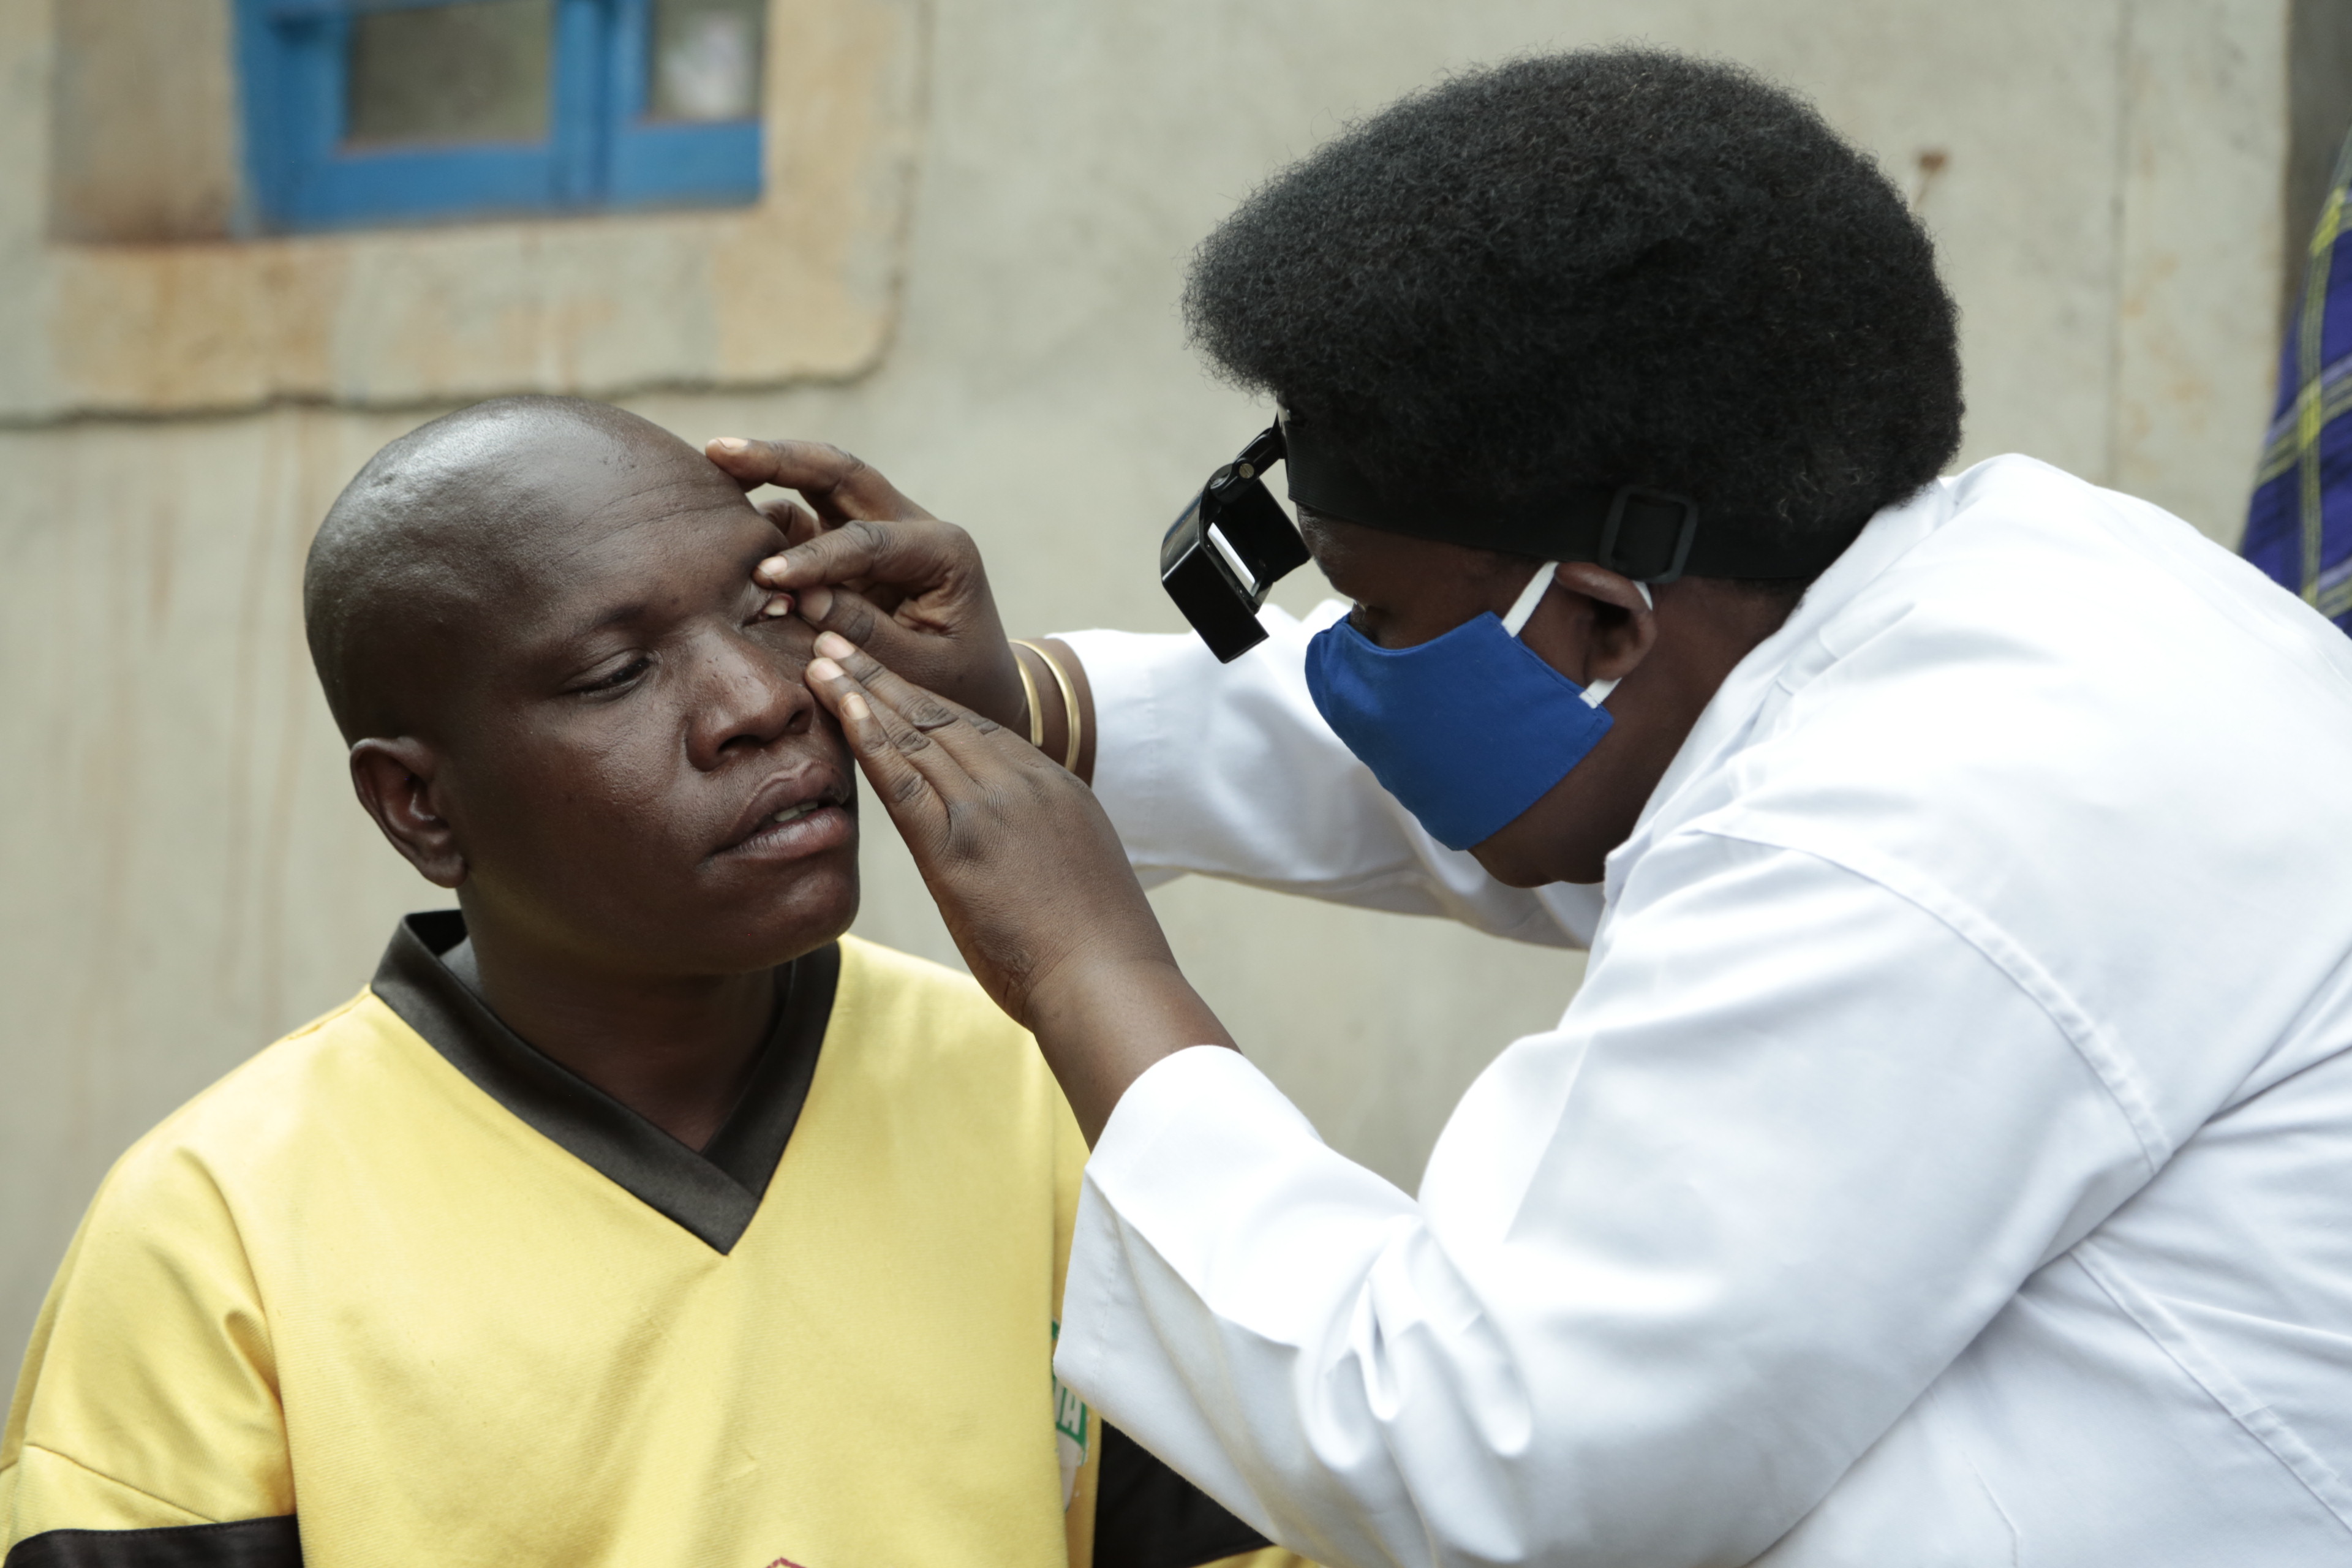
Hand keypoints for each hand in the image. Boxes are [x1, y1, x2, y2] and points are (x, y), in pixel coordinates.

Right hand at [704, 437, 1028, 729]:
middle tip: (718, 449)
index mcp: (942, 550)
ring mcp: (878, 529)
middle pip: (839, 472)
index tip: (768, 578)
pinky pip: (804, 523)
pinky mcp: (852, 545)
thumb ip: (865, 634)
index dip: (815, 558)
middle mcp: (911, 525)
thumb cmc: (958, 681)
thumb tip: (801, 597)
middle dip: (779, 458)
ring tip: (711, 472)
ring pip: (818, 484)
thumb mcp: (921, 670)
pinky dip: (769, 524)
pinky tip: (730, 525)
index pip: (868, 540)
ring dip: (767, 477)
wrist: (983, 685)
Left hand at [801, 632, 1233, 1141]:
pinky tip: (837, 706)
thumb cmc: (1101, 954)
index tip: (889, 675)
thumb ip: (1044, 854)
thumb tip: (1020, 868)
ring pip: (916, 733)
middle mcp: (1023, 783)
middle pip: (941, 714)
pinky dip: (867, 735)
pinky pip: (902, 778)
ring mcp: (990, 809)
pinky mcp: (957, 845)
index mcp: (1056, 788)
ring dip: (862, 690)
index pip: (978, 729)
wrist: (1109, 984)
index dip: (925, 697)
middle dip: (885, 676)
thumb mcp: (1081, 882)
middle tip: (838, 641)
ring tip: (819, 657)